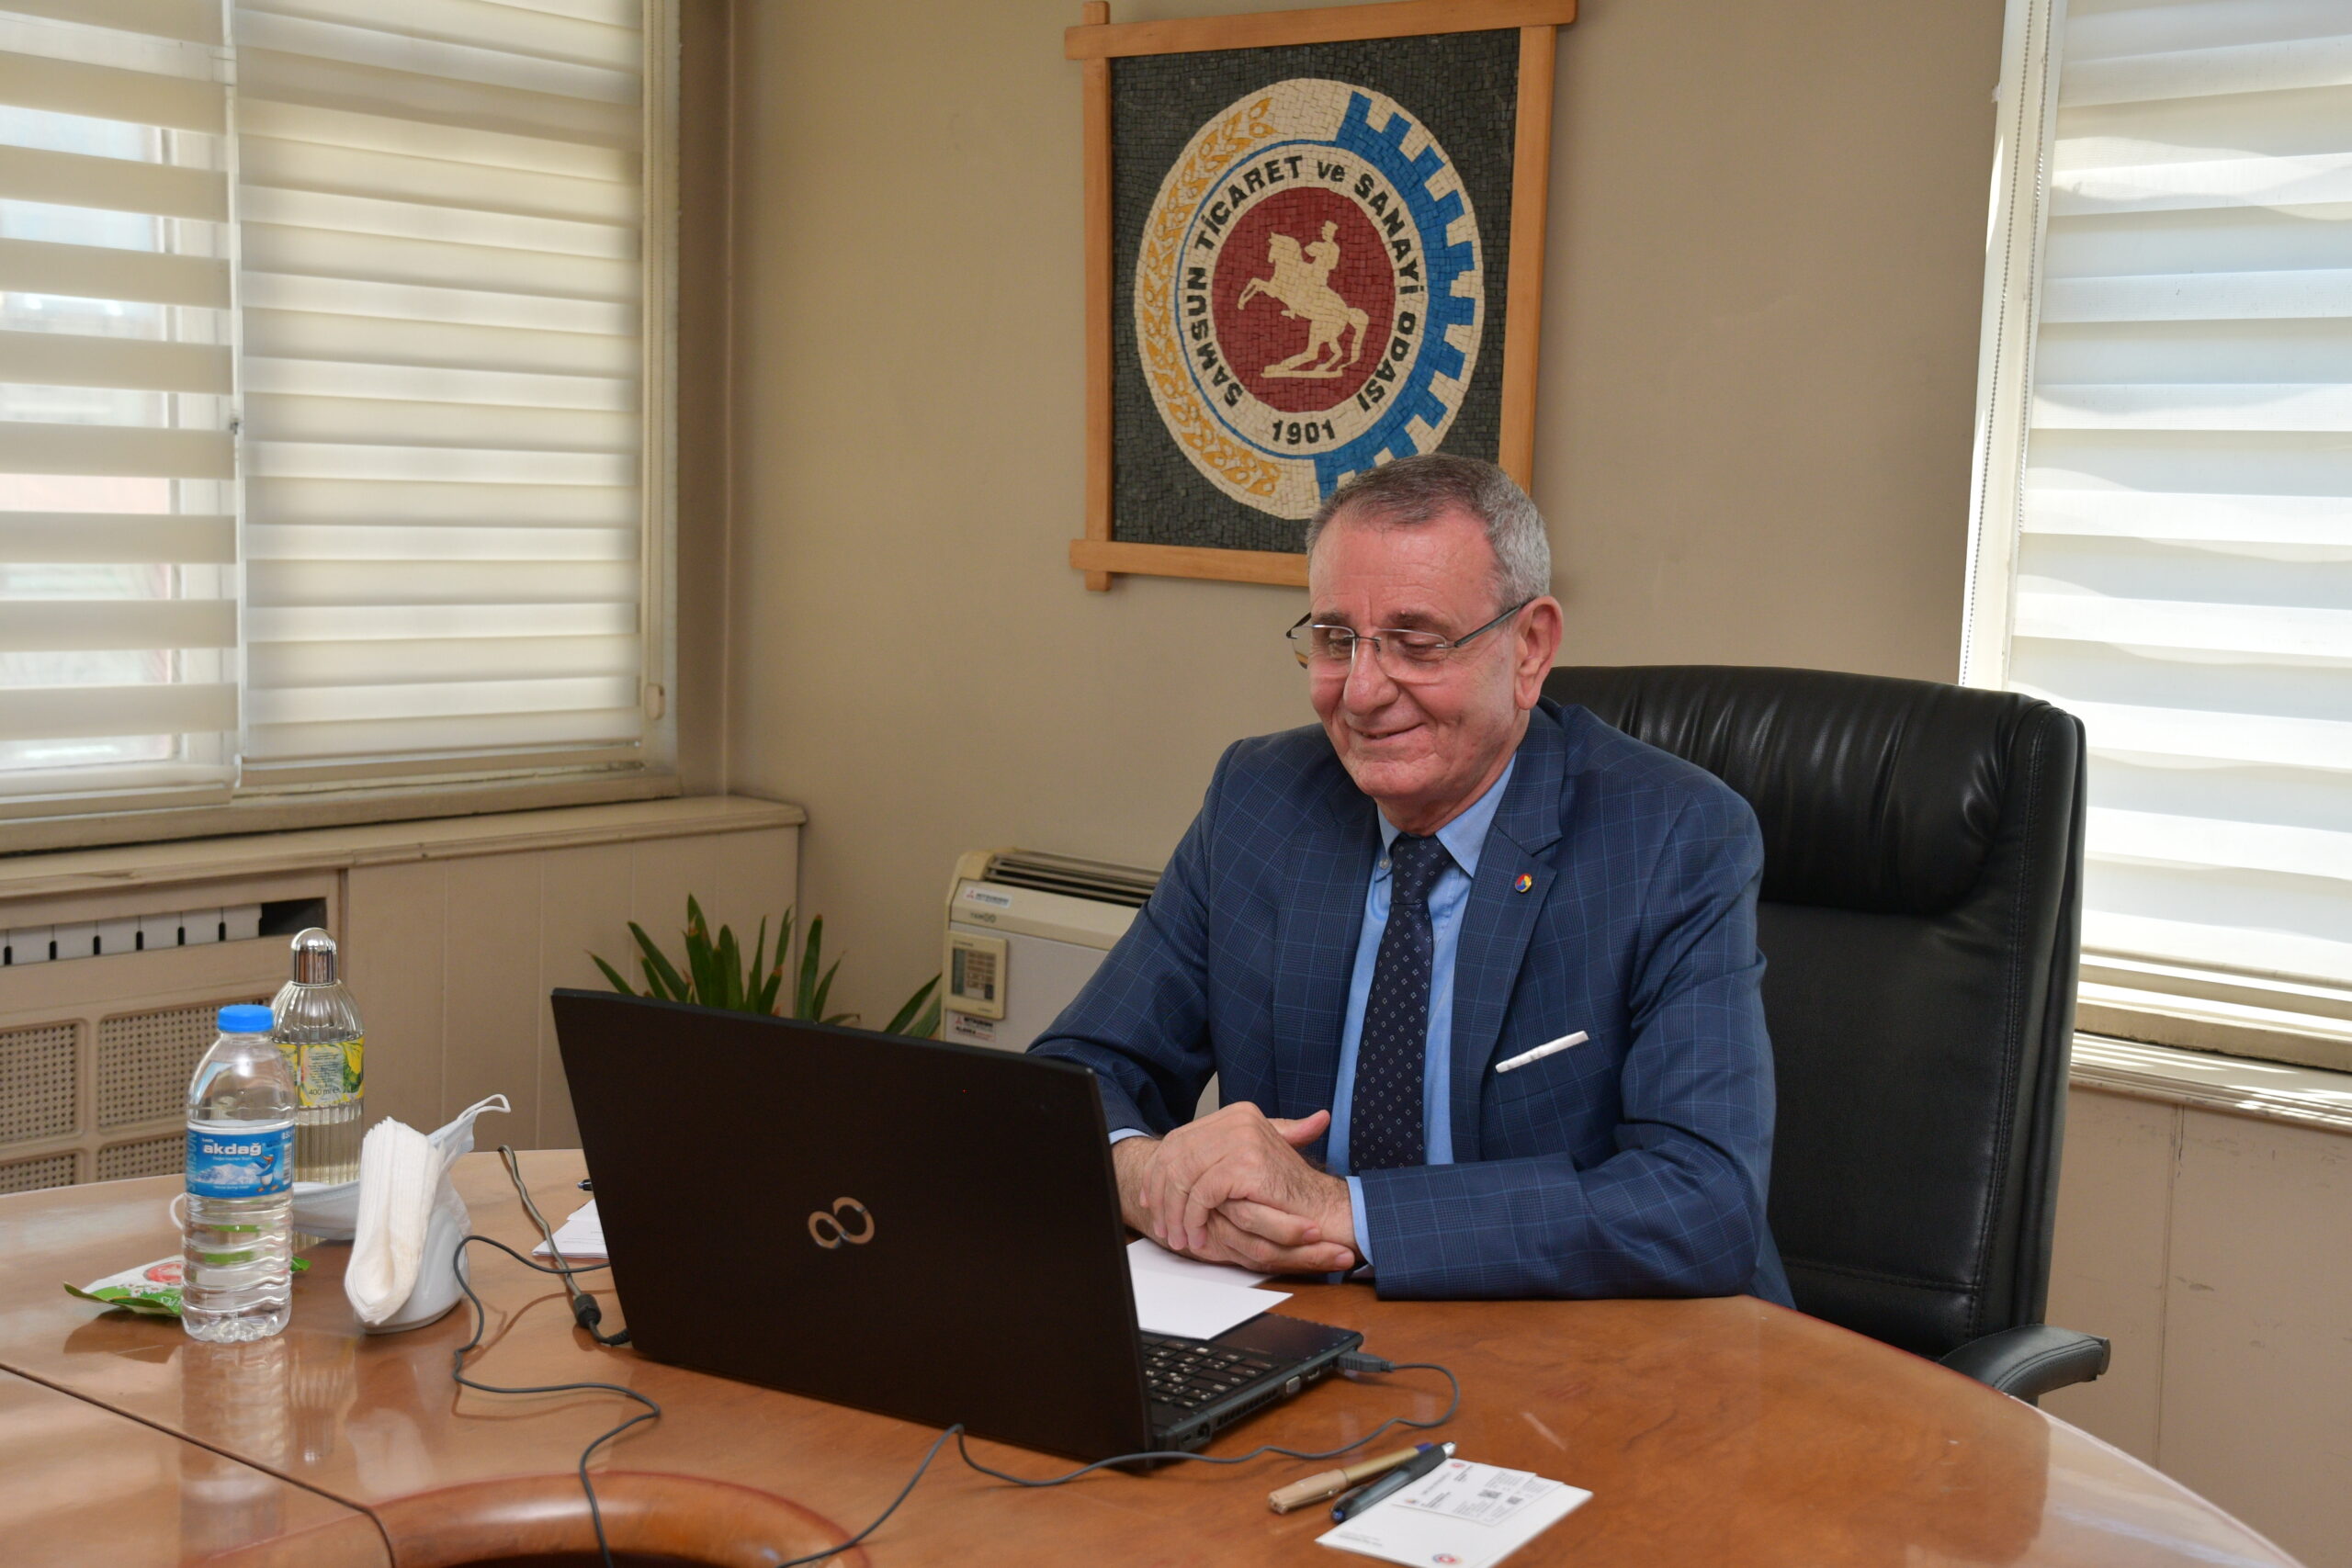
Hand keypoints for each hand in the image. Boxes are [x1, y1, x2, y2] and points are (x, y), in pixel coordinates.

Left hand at [1133, 1104, 1357, 1273]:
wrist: (1323, 1207)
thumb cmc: (1284, 1191)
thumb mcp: (1243, 1163)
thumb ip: (1211, 1153)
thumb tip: (1161, 1155)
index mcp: (1235, 1115)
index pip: (1178, 1140)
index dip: (1158, 1172)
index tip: (1150, 1200)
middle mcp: (1238, 1119)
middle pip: (1176, 1156)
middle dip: (1161, 1195)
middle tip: (1160, 1226)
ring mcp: (1243, 1138)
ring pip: (1185, 1176)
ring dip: (1176, 1212)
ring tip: (1177, 1237)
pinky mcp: (1247, 1163)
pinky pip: (1203, 1193)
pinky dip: (1194, 1218)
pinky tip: (1195, 1235)